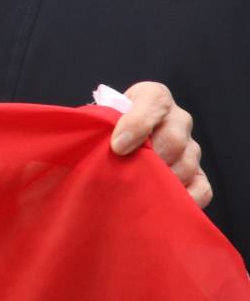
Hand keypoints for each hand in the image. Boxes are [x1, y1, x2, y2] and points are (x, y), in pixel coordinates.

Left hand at [107, 81, 210, 207]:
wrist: (113, 145)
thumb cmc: (105, 130)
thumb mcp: (100, 119)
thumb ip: (100, 123)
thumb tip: (99, 143)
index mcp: (152, 97)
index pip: (153, 101)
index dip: (137, 124)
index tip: (117, 146)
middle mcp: (177, 119)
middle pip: (174, 137)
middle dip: (151, 158)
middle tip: (130, 173)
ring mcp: (190, 147)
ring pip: (187, 163)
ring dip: (163, 180)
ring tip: (139, 190)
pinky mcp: (198, 174)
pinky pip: (202, 188)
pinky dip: (187, 198)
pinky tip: (164, 202)